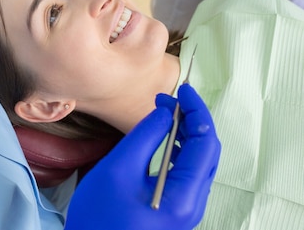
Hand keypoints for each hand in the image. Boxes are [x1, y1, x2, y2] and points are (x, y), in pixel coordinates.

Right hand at [65, 84, 219, 229]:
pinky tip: (163, 136)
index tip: (182, 90)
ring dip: (185, 132)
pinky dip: (179, 148)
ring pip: (197, 161)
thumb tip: (166, 113)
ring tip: (164, 112)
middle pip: (206, 152)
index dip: (196, 111)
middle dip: (191, 119)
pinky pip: (186, 172)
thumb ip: (145, 137)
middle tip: (168, 99)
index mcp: (184, 197)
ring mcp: (185, 207)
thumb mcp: (118, 170)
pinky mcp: (174, 207)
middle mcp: (192, 204)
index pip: (205, 144)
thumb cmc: (99, 216)